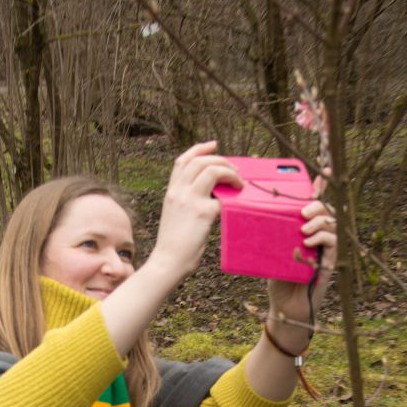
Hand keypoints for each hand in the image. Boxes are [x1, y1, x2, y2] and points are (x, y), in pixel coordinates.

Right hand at [147, 141, 242, 283]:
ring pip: (212, 170)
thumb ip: (186, 201)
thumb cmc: (173, 244)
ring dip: (230, 172)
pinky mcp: (202, 213)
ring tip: (239, 183)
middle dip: (221, 160)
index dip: (199, 149)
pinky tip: (237, 202)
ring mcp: (190, 201)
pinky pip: (222, 197)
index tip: (213, 145)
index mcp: (171, 192)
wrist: (168, 261)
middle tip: (234, 169)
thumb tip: (211, 195)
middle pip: (200, 161)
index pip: (183, 161)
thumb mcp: (174, 216)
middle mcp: (178, 192)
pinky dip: (232, 197)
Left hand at [266, 172, 336, 352]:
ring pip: (332, 223)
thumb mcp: (271, 252)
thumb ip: (271, 235)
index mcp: (304, 227)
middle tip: (302, 211)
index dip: (321, 184)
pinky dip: (321, 238)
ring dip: (319, 221)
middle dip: (317, 204)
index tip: (325, 168)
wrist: (285, 306)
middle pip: (326, 209)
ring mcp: (326, 247)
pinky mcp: (330, 260)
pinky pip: (333, 242)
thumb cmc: (277, 277)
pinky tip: (308, 241)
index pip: (315, 201)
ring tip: (303, 228)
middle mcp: (318, 234)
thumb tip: (251, 215)